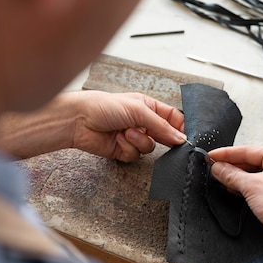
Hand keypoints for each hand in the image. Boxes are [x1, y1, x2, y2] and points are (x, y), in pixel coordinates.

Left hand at [0, 90, 185, 160]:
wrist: (79, 121)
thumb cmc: (104, 106)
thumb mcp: (138, 110)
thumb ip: (162, 126)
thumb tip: (180, 138)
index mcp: (148, 107)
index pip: (172, 118)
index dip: (180, 128)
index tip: (183, 137)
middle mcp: (142, 122)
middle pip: (163, 135)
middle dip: (160, 137)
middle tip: (156, 135)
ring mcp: (133, 137)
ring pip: (149, 148)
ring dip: (138, 141)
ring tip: (126, 132)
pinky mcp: (123, 150)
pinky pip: (135, 155)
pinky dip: (127, 148)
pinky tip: (117, 140)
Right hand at [210, 146, 262, 262]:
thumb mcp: (253, 188)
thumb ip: (232, 176)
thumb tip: (217, 169)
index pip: (248, 151)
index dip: (227, 154)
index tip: (209, 157)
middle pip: (250, 164)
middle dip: (231, 167)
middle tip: (210, 169)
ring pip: (253, 179)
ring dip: (236, 180)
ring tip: (218, 182)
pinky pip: (256, 191)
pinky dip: (243, 191)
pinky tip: (233, 195)